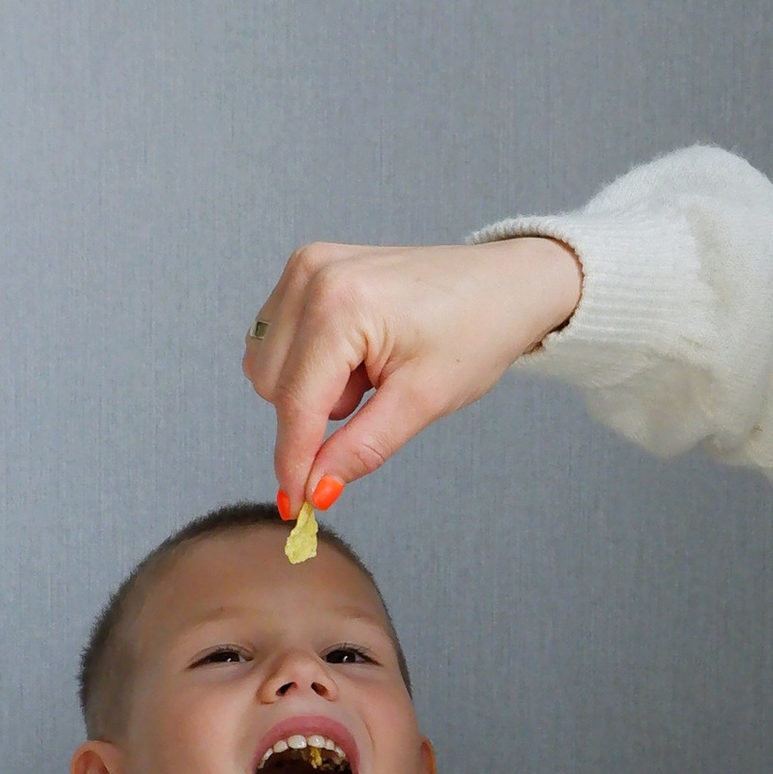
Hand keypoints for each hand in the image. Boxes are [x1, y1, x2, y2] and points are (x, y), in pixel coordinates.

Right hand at [244, 233, 583, 512]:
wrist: (503, 284)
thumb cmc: (476, 331)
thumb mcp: (421, 401)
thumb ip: (361, 448)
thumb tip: (314, 490)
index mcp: (339, 304)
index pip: (295, 403)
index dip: (293, 463)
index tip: (294, 507)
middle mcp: (311, 274)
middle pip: (271, 386)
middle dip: (315, 413)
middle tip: (377, 396)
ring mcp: (306, 266)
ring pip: (268, 364)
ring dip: (311, 387)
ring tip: (372, 372)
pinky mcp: (308, 267)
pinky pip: (279, 339)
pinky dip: (312, 363)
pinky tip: (357, 354)